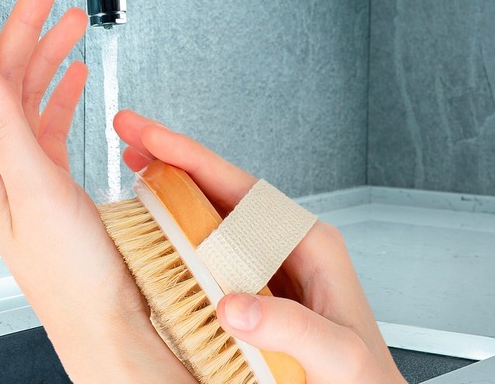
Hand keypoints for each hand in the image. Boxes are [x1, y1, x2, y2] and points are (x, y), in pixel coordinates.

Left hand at [0, 0, 192, 381]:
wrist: (100, 318)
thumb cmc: (70, 276)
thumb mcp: (36, 193)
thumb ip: (4, 128)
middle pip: (4, 71)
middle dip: (24, 19)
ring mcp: (22, 168)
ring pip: (29, 91)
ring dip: (47, 50)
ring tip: (66, 17)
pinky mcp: (49, 179)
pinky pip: (48, 119)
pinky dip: (61, 89)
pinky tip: (72, 74)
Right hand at [114, 110, 405, 382]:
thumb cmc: (363, 380)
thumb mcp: (337, 355)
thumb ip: (292, 328)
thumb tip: (230, 304)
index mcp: (310, 244)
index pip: (243, 189)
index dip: (194, 158)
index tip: (155, 139)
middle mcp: (285, 246)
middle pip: (221, 188)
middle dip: (174, 159)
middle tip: (132, 136)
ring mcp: (266, 264)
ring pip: (211, 212)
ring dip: (171, 187)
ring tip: (136, 167)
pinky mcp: (250, 286)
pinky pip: (207, 247)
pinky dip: (176, 228)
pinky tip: (154, 225)